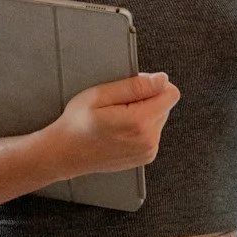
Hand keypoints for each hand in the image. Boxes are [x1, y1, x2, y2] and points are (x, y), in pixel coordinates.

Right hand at [46, 71, 180, 175]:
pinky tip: (119, 130)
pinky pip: (153, 133)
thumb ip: (135, 86)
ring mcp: (148, 151)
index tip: (133, 87)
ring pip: (159, 119)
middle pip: (165, 106)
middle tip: (118, 104)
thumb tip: (162, 79)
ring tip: (116, 118)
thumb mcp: (100, 95)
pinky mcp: (146, 157)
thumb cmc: (77, 123)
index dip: (154, 84)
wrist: (65, 153)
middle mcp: (149, 140)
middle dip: (147, 99)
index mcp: (139, 122)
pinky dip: (140, 128)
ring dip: (144, 114)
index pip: (171, 94)